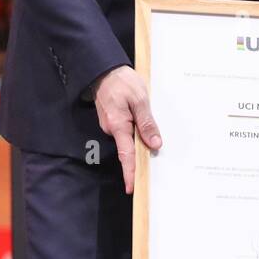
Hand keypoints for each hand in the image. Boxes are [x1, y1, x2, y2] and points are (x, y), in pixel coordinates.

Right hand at [93, 65, 160, 194]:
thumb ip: (147, 122)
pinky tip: (144, 128)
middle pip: (129, 149)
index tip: (132, 188)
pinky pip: (126, 132)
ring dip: (140, 142)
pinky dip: (135, 133)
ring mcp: (111, 125)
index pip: (126, 155)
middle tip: (153, 165)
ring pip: (128, 140)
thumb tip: (154, 143)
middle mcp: (111, 129)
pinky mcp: (113, 121)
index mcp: (118, 125)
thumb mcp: (140, 100)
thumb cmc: (122, 82)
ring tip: (152, 138)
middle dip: (140, 157)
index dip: (130, 172)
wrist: (104, 70)